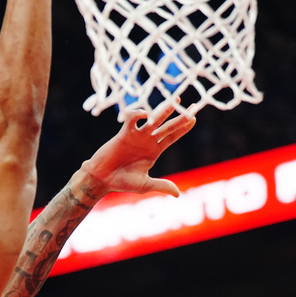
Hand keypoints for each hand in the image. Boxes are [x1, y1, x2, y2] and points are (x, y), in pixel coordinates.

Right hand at [81, 101, 196, 195]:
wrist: (101, 179)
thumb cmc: (121, 182)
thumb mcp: (144, 184)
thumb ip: (161, 185)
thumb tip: (178, 194)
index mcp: (154, 151)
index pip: (172, 137)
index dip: (183, 128)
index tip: (194, 118)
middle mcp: (147, 141)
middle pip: (167, 126)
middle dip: (179, 117)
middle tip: (192, 107)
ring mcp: (136, 136)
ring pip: (153, 120)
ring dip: (164, 111)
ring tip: (175, 102)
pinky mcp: (124, 133)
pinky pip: (132, 120)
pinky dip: (137, 114)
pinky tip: (144, 114)